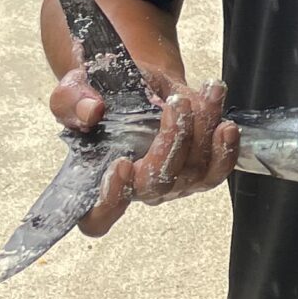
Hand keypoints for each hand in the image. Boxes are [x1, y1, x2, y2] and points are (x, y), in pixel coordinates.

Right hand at [48, 65, 237, 237]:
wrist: (140, 83)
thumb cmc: (103, 95)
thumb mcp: (75, 90)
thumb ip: (72, 101)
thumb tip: (91, 111)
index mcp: (96, 181)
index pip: (98, 215)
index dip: (110, 199)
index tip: (119, 163)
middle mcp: (137, 189)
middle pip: (156, 186)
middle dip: (171, 143)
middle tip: (176, 104)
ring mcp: (173, 183)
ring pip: (193, 171)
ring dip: (202, 129)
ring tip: (201, 93)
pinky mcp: (200, 171)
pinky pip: (218, 168)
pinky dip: (225, 144)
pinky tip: (222, 119)